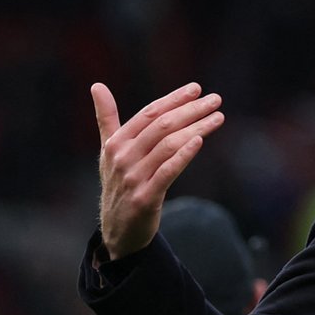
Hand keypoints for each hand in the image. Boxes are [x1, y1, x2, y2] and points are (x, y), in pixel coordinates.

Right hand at [92, 82, 224, 259]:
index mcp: (115, 143)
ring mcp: (133, 177)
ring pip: (168, 145)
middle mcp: (122, 157)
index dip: (173, 99)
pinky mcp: (145, 197)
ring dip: (196, 128)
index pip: (149, 113)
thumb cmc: (118, 183)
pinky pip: (167, 171)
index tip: (196, 88)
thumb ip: (107, 118)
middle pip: (162, 126)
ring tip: (218, 118)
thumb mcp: (109, 150)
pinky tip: (200, 141)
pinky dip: (183, 154)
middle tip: (215, 99)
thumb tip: (97, 85)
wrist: (118, 229)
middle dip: (191, 110)